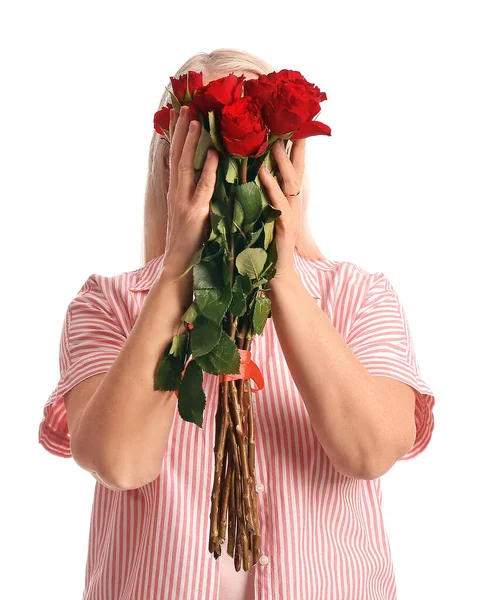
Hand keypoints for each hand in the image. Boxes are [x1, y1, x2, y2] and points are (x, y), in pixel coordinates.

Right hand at [163, 106, 219, 274]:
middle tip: (185, 106)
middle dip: (180, 130)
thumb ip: (197, 192)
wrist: (180, 265)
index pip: (176, 157)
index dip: (176, 135)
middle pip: (177, 155)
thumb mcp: (192, 211)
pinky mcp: (195, 213)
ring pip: (186, 166)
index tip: (178, 113)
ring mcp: (184, 202)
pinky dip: (209, 170)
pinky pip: (204, 187)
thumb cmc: (191, 240)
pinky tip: (214, 154)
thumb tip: (208, 172)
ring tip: (195, 120)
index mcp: (177, 191)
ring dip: (190, 142)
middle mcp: (177, 192)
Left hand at [258, 138, 305, 280]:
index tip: (294, 125)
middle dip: (297, 147)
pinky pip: (277, 201)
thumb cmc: (269, 244)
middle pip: (297, 169)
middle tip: (292, 123)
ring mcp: (291, 213)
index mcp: (289, 199)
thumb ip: (267, 196)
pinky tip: (264, 172)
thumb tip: (258, 173)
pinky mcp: (284, 225)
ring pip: (289, 182)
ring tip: (276, 141)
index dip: (296, 147)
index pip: (294, 168)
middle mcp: (293, 203)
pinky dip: (271, 186)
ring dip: (282, 161)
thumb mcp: (269, 215)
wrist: (276, 272)